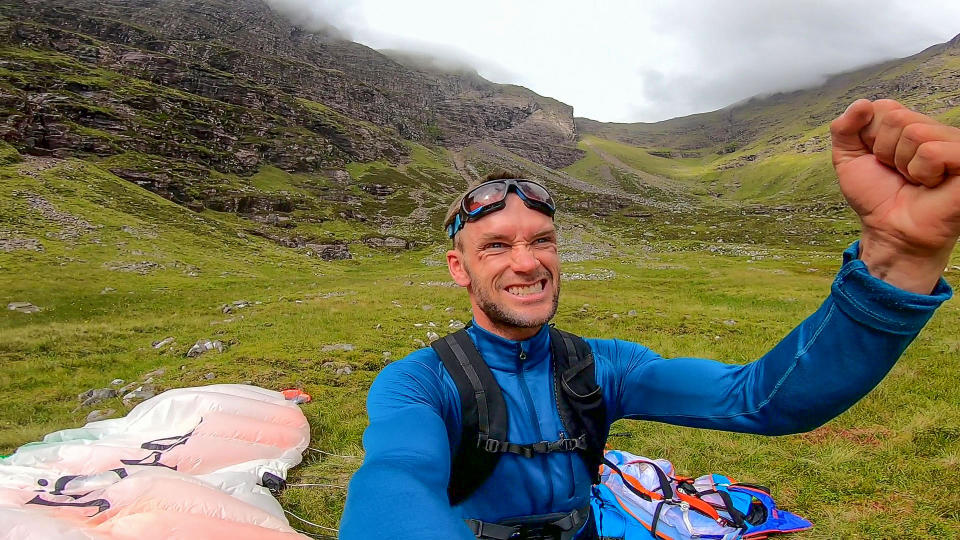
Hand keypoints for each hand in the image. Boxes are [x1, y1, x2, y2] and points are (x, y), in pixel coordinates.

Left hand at [830, 98, 959, 292]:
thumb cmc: (876, 197)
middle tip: (898, 174)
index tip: (878, 161)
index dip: (870, 138)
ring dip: (904, 164)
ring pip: (915, 133)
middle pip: (898, 118)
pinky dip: (923, 172)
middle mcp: (932, 129)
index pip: (883, 107)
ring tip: (915, 180)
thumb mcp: (848, 160)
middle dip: (886, 152)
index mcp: (908, 124)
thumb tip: (861, 103)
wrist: (890, 230)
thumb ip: (844, 129)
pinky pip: (933, 150)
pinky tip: (932, 184)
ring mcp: (952, 143)